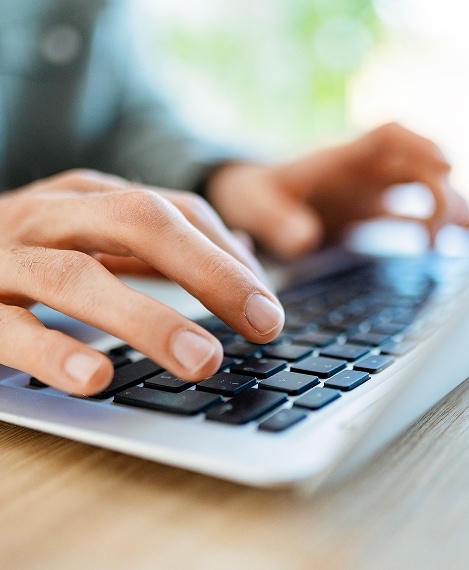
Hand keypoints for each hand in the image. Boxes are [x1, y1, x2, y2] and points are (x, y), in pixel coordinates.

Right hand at [0, 170, 283, 394]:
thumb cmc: (30, 252)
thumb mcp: (96, 236)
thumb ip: (160, 245)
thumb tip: (239, 253)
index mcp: (90, 198)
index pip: (175, 212)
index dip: (227, 257)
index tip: (267, 307)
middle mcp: (52, 217)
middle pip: (139, 223)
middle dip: (208, 272)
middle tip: (262, 324)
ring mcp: (5, 258)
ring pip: (78, 278)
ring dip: (147, 319)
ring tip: (202, 360)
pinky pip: (8, 329)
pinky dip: (53, 351)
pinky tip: (97, 379)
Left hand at [206, 122, 468, 257]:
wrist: (252, 200)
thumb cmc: (254, 195)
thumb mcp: (256, 206)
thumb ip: (276, 221)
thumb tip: (304, 241)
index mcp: (339, 159)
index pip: (388, 137)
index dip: (420, 146)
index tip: (447, 165)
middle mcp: (362, 172)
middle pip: (417, 167)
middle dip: (443, 190)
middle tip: (454, 228)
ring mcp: (369, 193)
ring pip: (422, 191)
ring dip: (450, 209)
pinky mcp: (368, 215)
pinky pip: (409, 217)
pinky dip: (432, 230)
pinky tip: (446, 250)